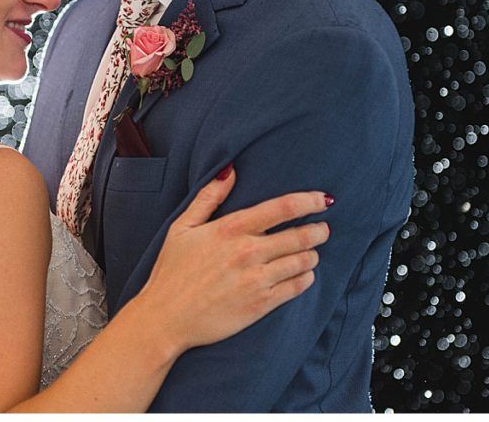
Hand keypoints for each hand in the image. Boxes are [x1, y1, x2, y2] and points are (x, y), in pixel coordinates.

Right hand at [133, 163, 330, 353]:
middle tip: (323, 229)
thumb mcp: (182, 227)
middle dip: (317, 231)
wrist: (165, 318)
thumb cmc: (171, 272)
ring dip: (312, 255)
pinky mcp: (260, 304)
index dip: (308, 201)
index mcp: (230, 229)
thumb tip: (230, 169)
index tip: (323, 200)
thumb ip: (208, 197)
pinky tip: (304, 275)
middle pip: (299, 235)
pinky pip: (296, 287)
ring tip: (311, 252)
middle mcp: (247, 252)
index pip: (282, 208)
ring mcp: (256, 279)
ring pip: (302, 262)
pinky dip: (306, 278)